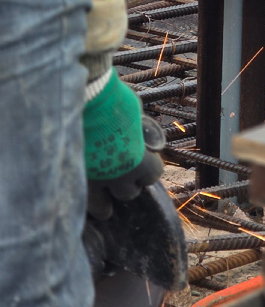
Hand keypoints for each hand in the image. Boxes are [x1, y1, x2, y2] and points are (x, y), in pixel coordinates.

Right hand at [84, 70, 166, 219]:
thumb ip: (138, 128)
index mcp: (137, 159)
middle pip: (129, 194)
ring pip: (103, 209)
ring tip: (103, 192)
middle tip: (122, 174)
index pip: (153, 175)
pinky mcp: (69, 180)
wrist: (78, 97)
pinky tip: (83, 193)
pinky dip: (84, 199)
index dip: (150, 168)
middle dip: (128, 184)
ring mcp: (91, 182)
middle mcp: (116, 176)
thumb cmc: (111, 99)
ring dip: (106, 201)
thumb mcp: (134, 111)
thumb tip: (140, 132)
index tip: (145, 161)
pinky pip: (80, 202)